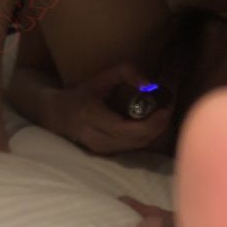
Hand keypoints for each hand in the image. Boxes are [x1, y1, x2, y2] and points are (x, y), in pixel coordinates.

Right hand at [58, 64, 172, 154]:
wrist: (57, 116)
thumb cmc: (81, 95)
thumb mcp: (99, 78)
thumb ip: (124, 72)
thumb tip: (148, 83)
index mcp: (93, 118)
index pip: (128, 129)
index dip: (152, 122)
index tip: (165, 106)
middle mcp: (97, 138)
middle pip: (138, 140)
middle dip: (158, 125)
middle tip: (168, 107)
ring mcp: (102, 150)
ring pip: (138, 145)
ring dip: (154, 131)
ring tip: (162, 113)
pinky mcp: (107, 154)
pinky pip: (134, 146)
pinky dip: (146, 135)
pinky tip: (151, 122)